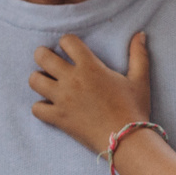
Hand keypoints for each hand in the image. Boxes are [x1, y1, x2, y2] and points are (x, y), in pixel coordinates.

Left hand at [29, 33, 152, 154]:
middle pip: (42, 56)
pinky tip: (50, 106)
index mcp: (90, 67)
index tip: (71, 49)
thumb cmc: (134, 109)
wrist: (127, 140)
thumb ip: (139, 54)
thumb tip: (140, 34)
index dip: (67, 42)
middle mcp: (72, 80)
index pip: (67, 40)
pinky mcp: (58, 118)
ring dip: (39, 79)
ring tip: (48, 82)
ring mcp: (62, 99)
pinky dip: (40, 107)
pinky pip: (36, 108)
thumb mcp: (140, 79)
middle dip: (43, 55)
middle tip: (50, 61)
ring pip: (34, 80)